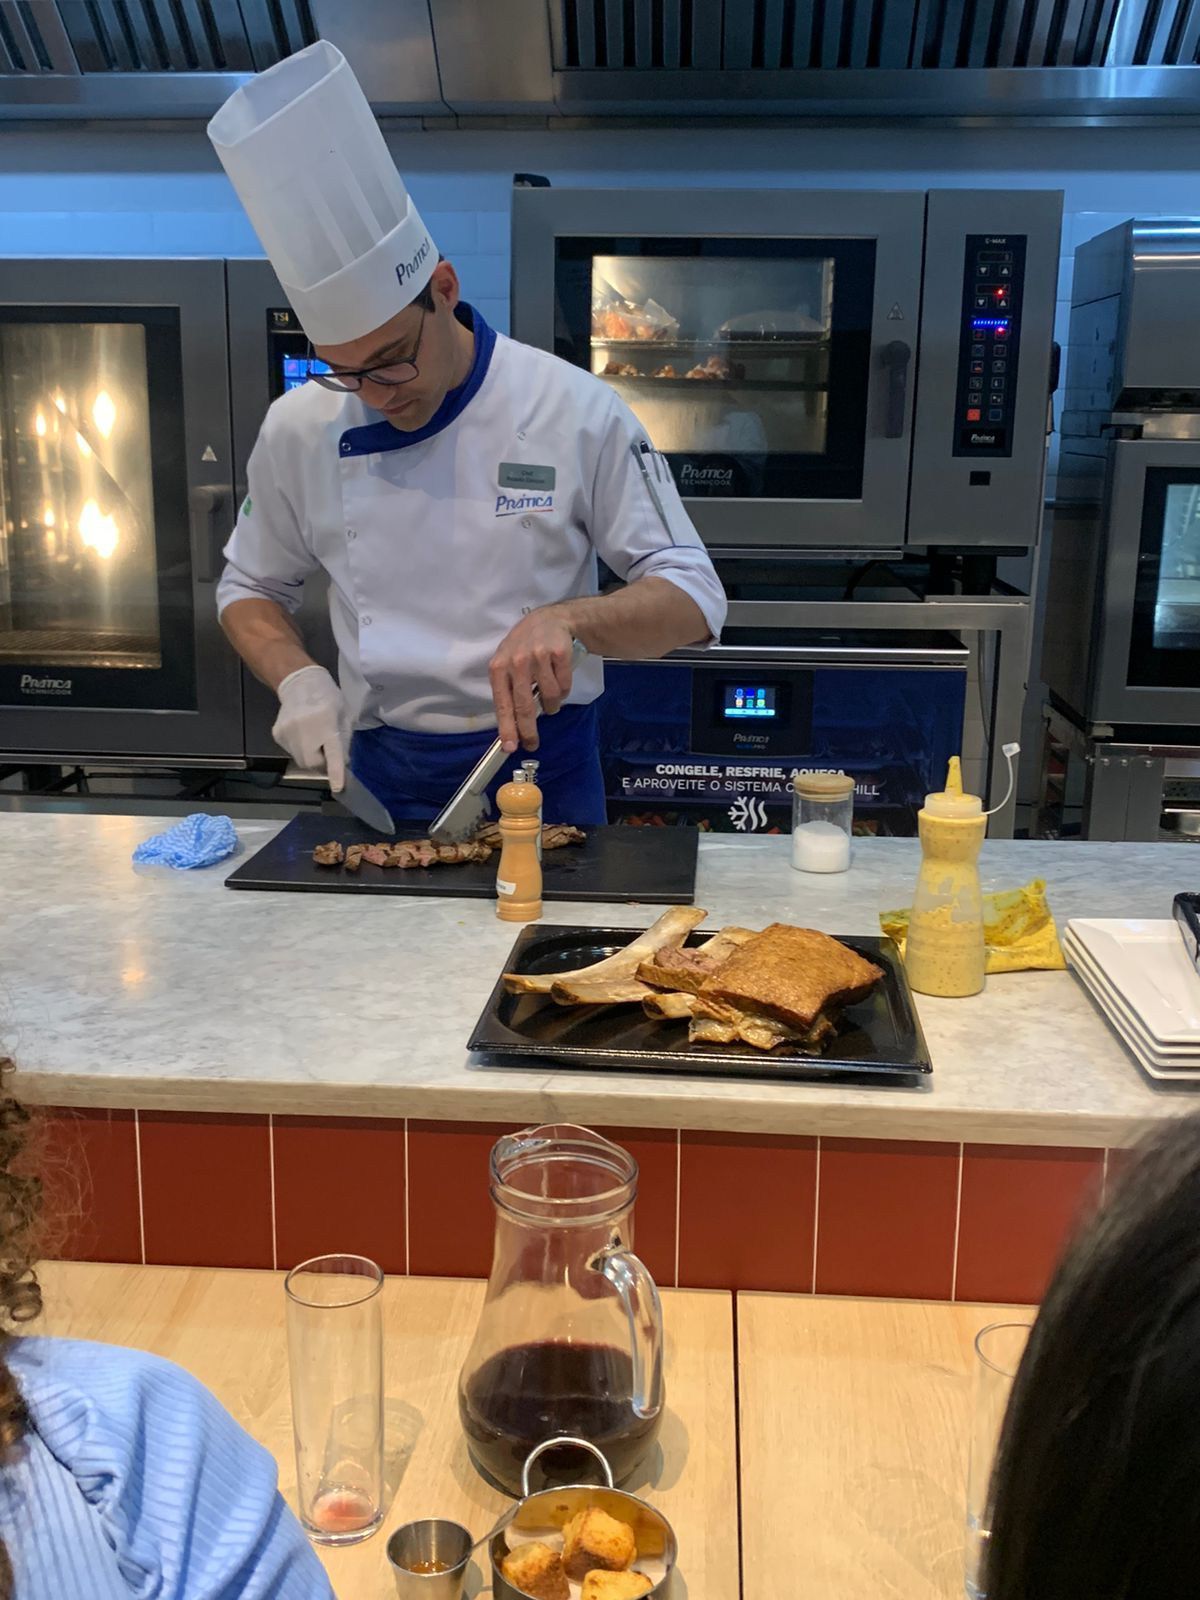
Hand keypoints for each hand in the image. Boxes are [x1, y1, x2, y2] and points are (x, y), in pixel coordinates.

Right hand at [272, 665, 349, 790]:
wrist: (298, 682)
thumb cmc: (327, 696)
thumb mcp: (344, 714)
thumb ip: (344, 739)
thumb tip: (342, 762)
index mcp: (327, 724)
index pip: (332, 753)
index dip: (336, 772)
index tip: (338, 787)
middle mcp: (305, 731)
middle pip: (313, 763)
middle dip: (322, 763)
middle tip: (327, 752)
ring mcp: (288, 733)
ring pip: (302, 760)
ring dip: (311, 756)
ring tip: (313, 737)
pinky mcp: (278, 735)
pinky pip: (292, 751)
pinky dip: (300, 748)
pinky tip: (303, 733)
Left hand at [488, 610, 575, 752]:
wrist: (550, 620)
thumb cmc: (525, 647)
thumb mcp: (508, 664)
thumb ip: (508, 691)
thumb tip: (511, 727)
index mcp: (499, 667)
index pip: (502, 703)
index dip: (507, 727)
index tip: (511, 747)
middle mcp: (517, 661)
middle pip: (524, 706)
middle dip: (529, 730)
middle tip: (532, 744)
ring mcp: (539, 656)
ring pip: (549, 697)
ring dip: (551, 704)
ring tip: (549, 696)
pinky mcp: (559, 653)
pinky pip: (564, 686)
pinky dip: (564, 689)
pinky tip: (559, 679)